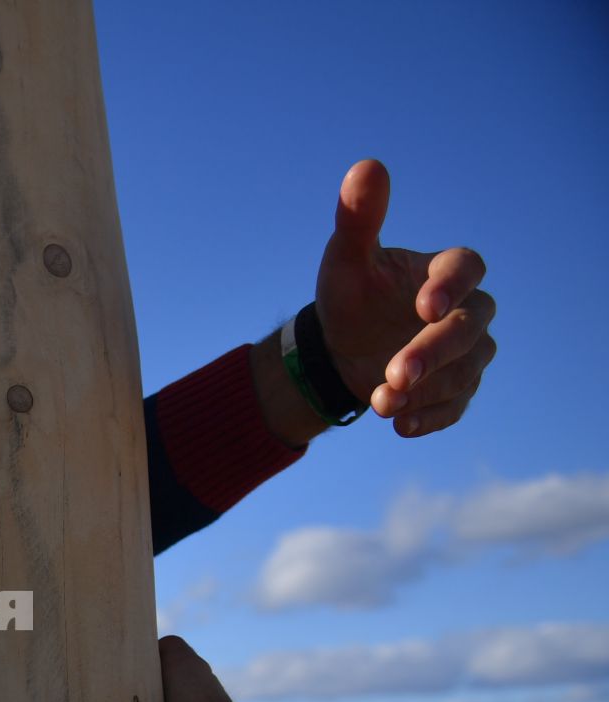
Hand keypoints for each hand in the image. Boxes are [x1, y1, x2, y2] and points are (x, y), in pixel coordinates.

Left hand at [315, 159, 496, 437]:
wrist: (338, 349)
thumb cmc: (349, 296)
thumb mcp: (345, 260)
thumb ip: (358, 218)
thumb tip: (366, 167)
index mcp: (444, 271)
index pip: (468, 267)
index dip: (452, 286)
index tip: (425, 307)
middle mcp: (466, 309)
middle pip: (471, 328)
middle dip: (434, 352)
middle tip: (394, 374)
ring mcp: (465, 351)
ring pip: (466, 371)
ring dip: (427, 390)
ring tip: (380, 402)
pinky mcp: (456, 388)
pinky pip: (457, 404)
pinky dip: (430, 417)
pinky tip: (399, 426)